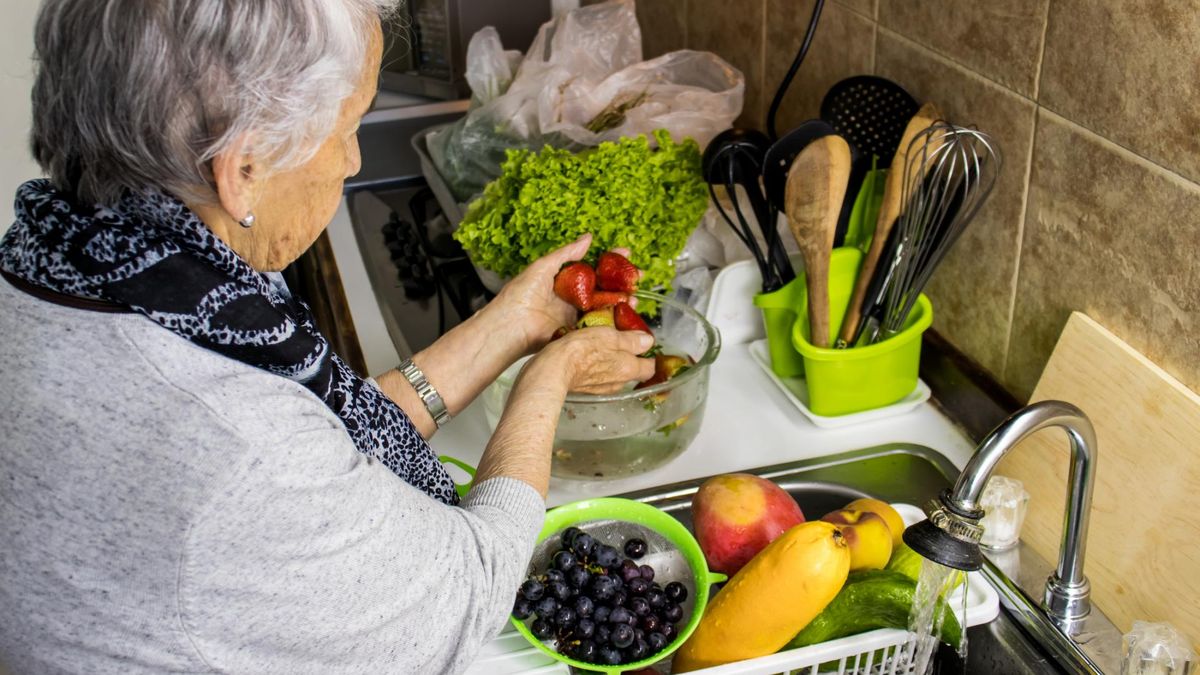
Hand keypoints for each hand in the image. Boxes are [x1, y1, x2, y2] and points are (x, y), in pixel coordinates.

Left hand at [486, 235, 637, 353]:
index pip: (593, 268)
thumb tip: (588, 237)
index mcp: (565, 281)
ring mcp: (576, 315)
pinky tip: (627, 312)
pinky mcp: (578, 332)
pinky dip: (615, 319)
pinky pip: (599, 325)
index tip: (626, 254)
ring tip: (635, 296)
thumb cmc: (520, 295)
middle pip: (603, 288)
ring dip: (622, 300)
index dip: (610, 261)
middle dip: (622, 282)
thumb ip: (566, 253)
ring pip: (605, 306)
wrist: (511, 326)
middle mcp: (573, 298)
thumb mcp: (543, 266)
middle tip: (638, 276)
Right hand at [525, 326, 655, 394]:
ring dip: (611, 361)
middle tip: (620, 339)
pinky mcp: (586, 389)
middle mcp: (618, 382)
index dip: (649, 356)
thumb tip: (648, 342)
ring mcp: (601, 388)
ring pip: (614, 373)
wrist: (552, 370)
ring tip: (600, 344)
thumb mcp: (609, 336)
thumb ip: (630, 340)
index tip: (643, 344)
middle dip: (629, 356)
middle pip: (631, 370)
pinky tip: (586, 355)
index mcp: (628, 369)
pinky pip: (598, 377)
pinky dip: (596, 367)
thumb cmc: (581, 351)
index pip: (650, 368)